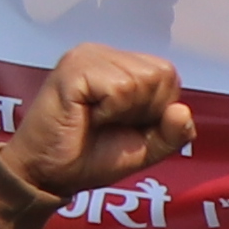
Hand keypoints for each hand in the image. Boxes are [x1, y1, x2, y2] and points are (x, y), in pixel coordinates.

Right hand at [0, 44, 201, 204]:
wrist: (46, 175)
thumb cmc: (88, 158)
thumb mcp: (143, 148)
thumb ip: (171, 133)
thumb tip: (183, 111)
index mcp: (118, 63)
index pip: (167, 74)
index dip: (156, 110)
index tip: (122, 124)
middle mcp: (102, 53)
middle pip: (161, 75)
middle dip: (143, 111)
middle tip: (107, 122)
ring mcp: (86, 56)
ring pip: (141, 81)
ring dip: (124, 113)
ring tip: (94, 119)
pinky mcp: (73, 68)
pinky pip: (119, 88)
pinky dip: (109, 112)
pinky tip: (85, 116)